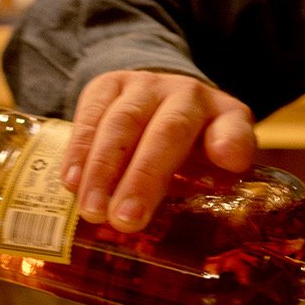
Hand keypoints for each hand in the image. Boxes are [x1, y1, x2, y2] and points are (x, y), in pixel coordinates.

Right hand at [60, 70, 256, 231]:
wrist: (159, 94)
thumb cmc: (193, 139)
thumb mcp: (215, 155)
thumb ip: (221, 168)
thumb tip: (229, 167)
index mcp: (223, 115)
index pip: (233, 126)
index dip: (230, 141)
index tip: (229, 161)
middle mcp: (186, 94)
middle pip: (167, 132)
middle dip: (144, 177)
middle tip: (126, 220)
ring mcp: (145, 85)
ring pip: (122, 123)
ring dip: (104, 170)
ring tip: (93, 210)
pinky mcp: (109, 84)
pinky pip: (91, 116)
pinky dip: (79, 151)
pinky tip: (72, 182)